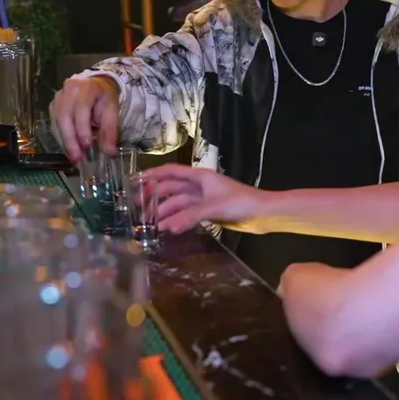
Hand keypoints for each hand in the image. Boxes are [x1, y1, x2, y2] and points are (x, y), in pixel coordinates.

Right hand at [49, 76, 120, 161]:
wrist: (95, 87)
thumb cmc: (103, 99)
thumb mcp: (112, 111)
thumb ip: (110, 131)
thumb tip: (110, 153)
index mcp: (86, 87)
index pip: (81, 108)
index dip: (82, 128)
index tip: (87, 146)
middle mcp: (68, 89)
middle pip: (64, 116)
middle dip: (70, 139)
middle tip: (77, 157)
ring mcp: (58, 97)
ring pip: (56, 122)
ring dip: (65, 141)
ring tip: (74, 157)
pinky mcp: (52, 106)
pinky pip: (54, 125)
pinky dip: (61, 139)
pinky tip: (69, 150)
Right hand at [146, 164, 269, 233]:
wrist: (262, 212)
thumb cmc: (240, 202)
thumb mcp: (213, 207)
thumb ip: (189, 216)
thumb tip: (167, 226)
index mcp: (200, 176)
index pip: (172, 172)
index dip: (153, 174)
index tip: (136, 180)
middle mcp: (200, 186)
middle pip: (172, 189)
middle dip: (156, 197)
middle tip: (138, 208)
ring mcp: (204, 199)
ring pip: (179, 203)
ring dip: (166, 212)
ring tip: (152, 224)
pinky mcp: (209, 211)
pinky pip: (188, 214)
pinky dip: (178, 220)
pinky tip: (169, 228)